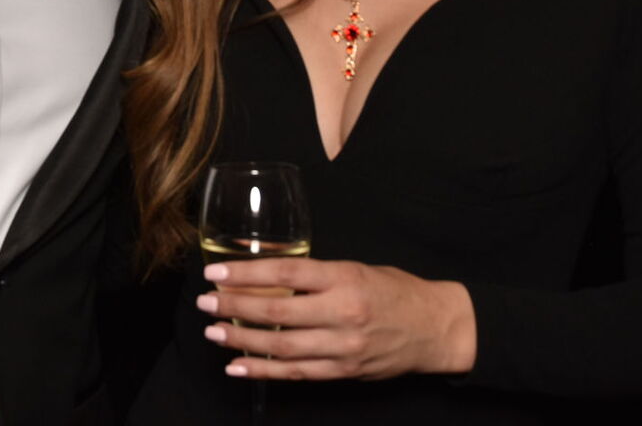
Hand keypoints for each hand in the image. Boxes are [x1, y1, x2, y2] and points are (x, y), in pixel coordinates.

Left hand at [196, 258, 476, 380]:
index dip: (247, 273)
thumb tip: (269, 277)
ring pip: (281, 347)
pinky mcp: (344, 371)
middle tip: (205, 302)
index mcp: (344, 278)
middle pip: (277, 311)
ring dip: (242, 340)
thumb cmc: (395, 290)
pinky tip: (237, 366)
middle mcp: (342, 312)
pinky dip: (263, 371)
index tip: (215, 271)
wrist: (436, 328)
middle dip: (235, 307)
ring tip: (213, 331)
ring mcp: (342, 346)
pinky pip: (296, 374)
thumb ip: (318, 275)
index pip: (286, 272)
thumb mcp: (357, 268)